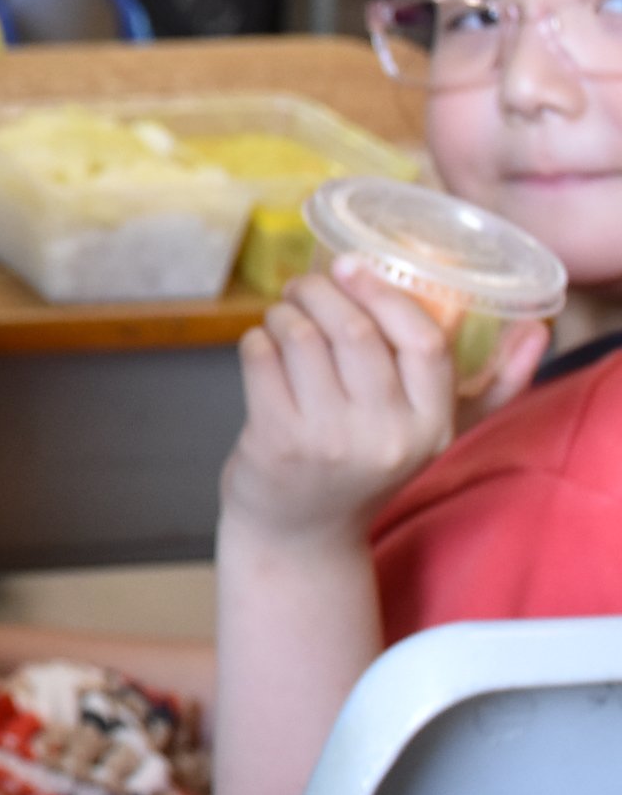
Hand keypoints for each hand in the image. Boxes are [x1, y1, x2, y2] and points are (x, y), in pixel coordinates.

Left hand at [223, 263, 548, 543]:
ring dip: (284, 313)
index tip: (354, 264)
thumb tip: (538, 329)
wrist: (302, 530)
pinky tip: (263, 346)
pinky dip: (257, 338)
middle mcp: (386, 436)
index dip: (384, 294)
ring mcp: (329, 439)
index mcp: (433, 425)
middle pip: (355, 331)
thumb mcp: (436, 432)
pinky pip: (261, 358)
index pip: (424, 343)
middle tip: (305, 286)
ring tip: (284, 316)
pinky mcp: (277, 440)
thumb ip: (492, 384)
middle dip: (321, 292)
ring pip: (301, 337)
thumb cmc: (368, 464)